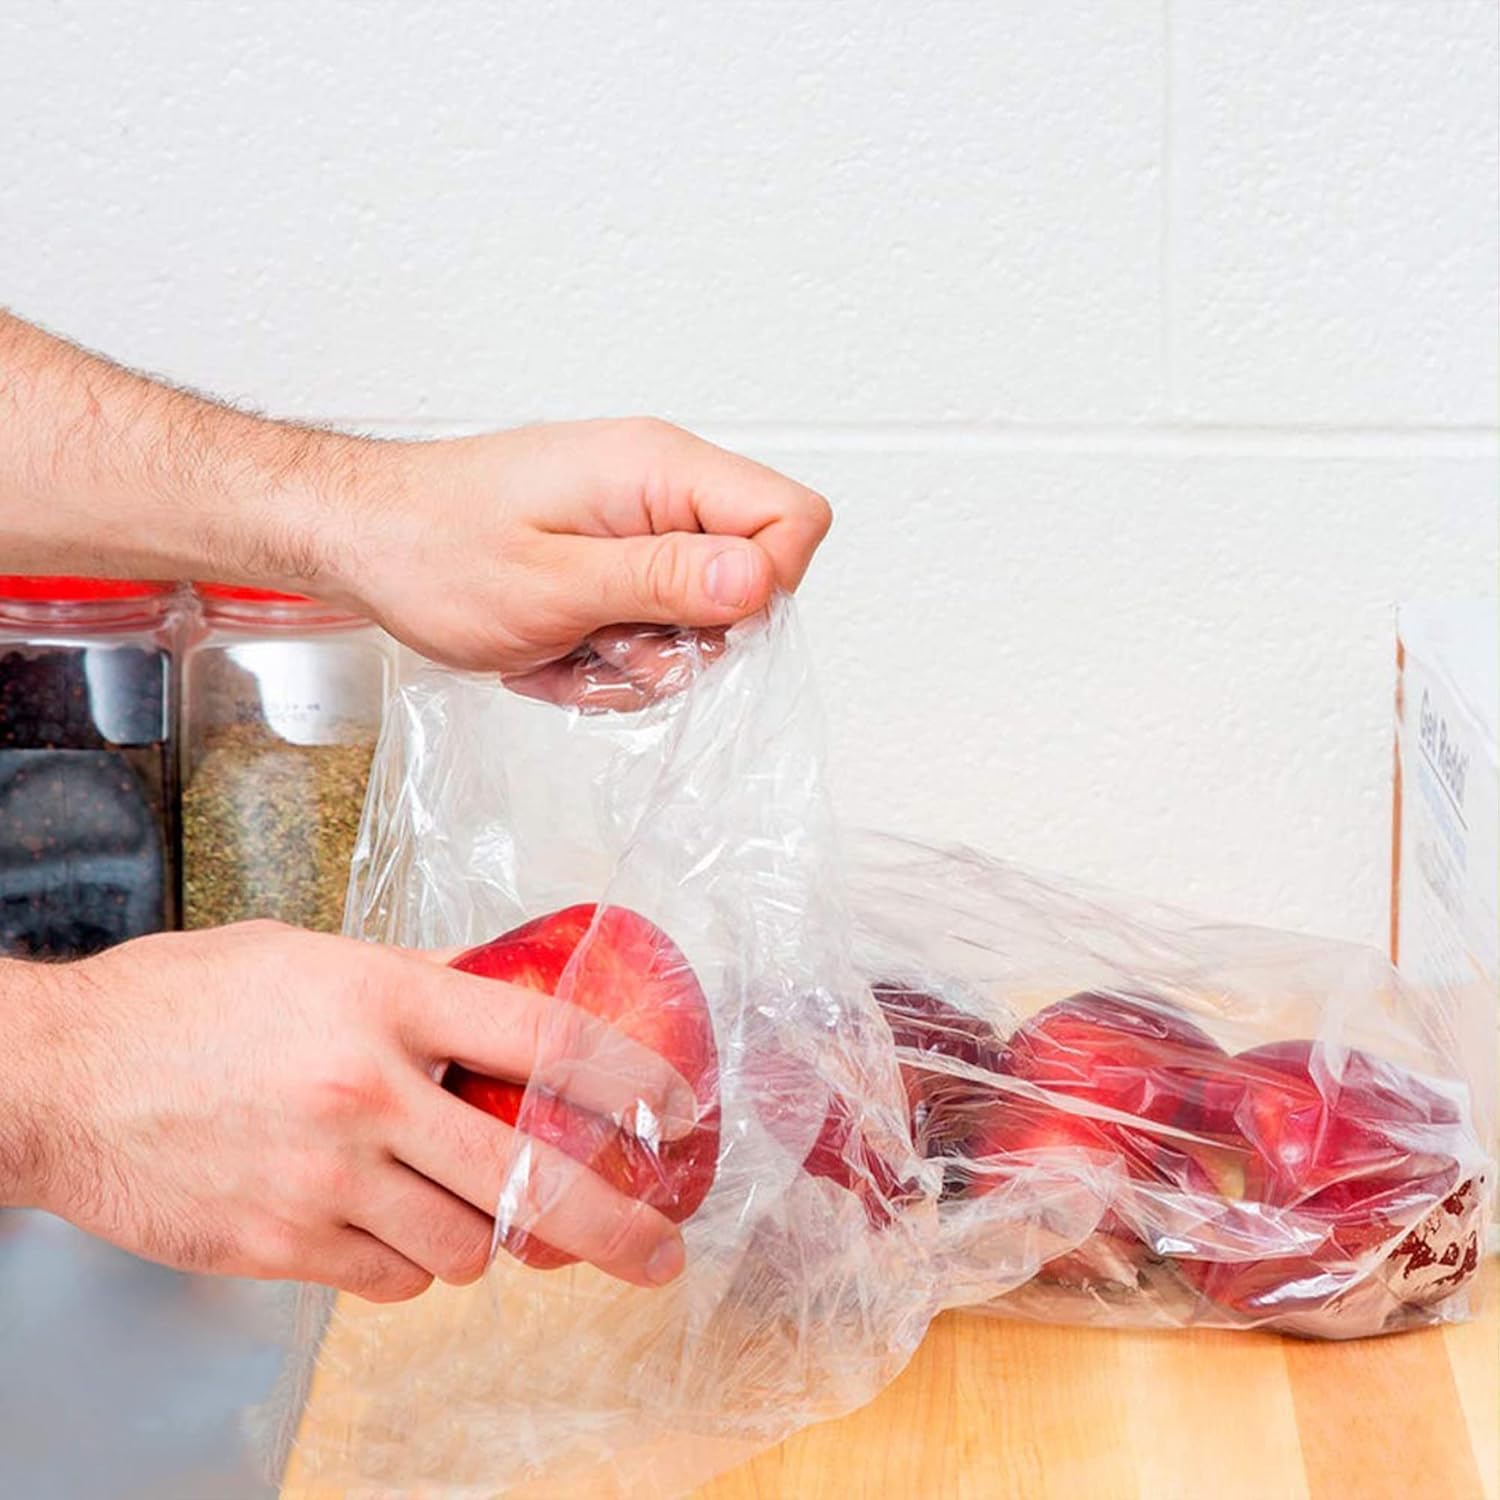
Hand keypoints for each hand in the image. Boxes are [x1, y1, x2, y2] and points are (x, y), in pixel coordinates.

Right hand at [4, 924, 699, 1300]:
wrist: (56, 1077)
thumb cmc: (184, 1003)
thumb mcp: (313, 958)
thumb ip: (416, 981)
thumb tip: (505, 994)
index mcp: (384, 1000)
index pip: (545, 1039)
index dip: (631, 1081)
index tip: (680, 1111)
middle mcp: (366, 1092)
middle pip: (528, 1177)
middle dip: (614, 1227)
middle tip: (659, 1253)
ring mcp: (323, 1178)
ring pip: (464, 1246)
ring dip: (486, 1237)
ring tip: (468, 1207)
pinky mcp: (280, 1245)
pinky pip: (391, 1281)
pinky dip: (410, 1264)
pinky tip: (389, 1227)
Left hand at [332, 418, 830, 694]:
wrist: (362, 540)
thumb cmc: (432, 551)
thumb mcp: (551, 583)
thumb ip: (662, 579)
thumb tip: (760, 579)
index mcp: (658, 469)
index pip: (792, 520)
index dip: (763, 590)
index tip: (688, 626)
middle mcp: (661, 486)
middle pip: (750, 584)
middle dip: (685, 643)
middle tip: (606, 646)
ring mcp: (639, 522)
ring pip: (700, 621)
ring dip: (637, 661)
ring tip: (564, 651)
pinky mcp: (616, 555)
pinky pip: (653, 627)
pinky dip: (608, 659)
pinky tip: (554, 651)